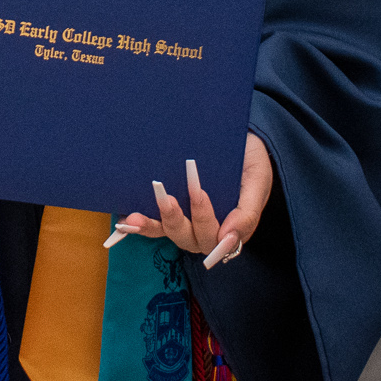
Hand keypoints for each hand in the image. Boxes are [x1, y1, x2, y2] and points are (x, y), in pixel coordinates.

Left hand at [108, 136, 272, 267]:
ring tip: (136, 216)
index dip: (205, 218)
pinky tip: (123, 221)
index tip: (199, 193)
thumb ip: (247, 214)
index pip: (214, 236)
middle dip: (175, 218)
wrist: (238, 140)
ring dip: (151, 225)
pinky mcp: (167, 208)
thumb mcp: (257, 183)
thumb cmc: (250, 163)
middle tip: (168, 196)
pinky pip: (152, 223)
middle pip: (186, 237)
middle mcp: (202, 229)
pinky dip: (137, 225)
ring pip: (166, 231)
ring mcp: (183, 219)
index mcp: (227, 228)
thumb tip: (228, 240)